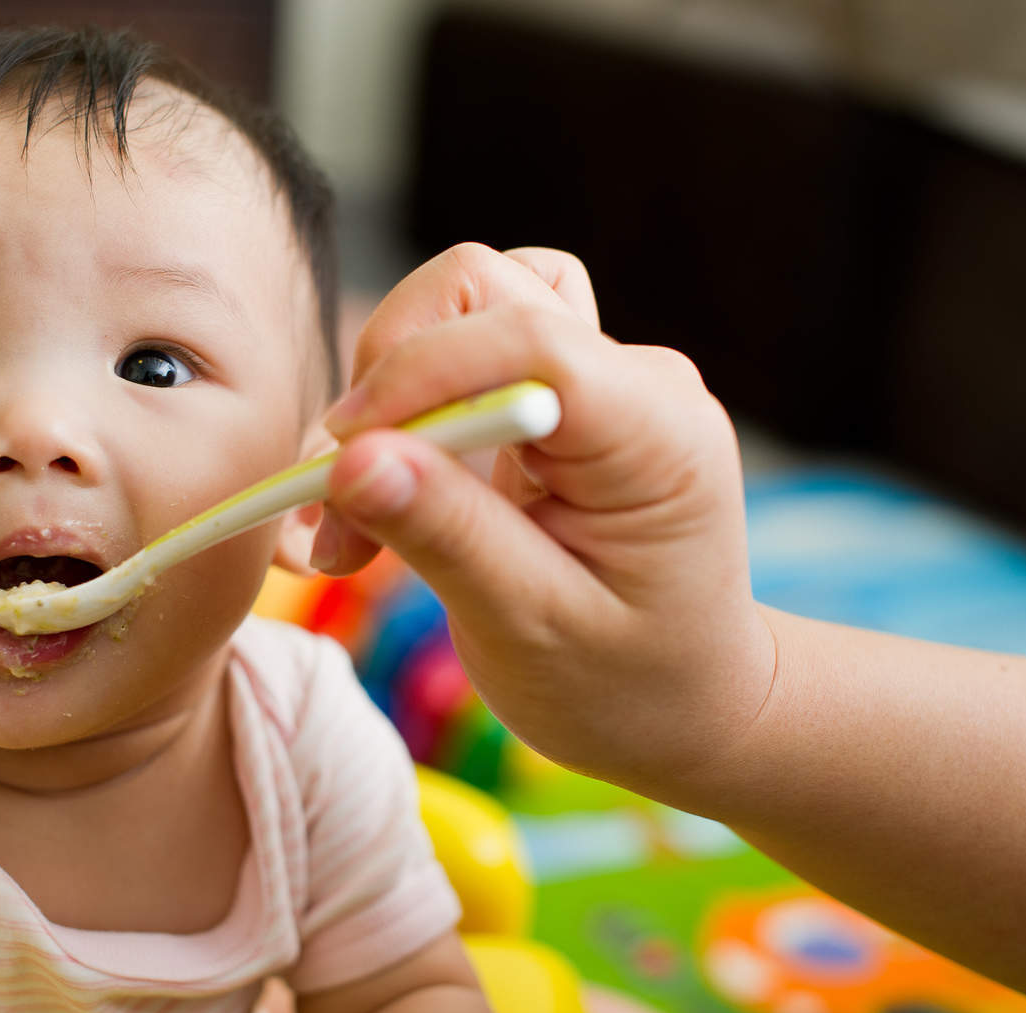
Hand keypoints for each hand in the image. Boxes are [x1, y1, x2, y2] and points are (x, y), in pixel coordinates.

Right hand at [314, 244, 773, 801]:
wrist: (685, 705)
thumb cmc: (628, 685)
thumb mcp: (532, 629)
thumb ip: (447, 535)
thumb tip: (351, 461)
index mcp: (659, 433)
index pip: (529, 337)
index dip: (419, 376)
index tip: (341, 463)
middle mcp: (635, 380)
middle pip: (482, 293)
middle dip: (389, 386)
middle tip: (340, 510)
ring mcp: (598, 378)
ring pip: (462, 310)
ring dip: (391, 394)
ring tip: (357, 514)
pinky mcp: (557, 397)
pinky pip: (463, 359)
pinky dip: (408, 414)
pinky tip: (388, 498)